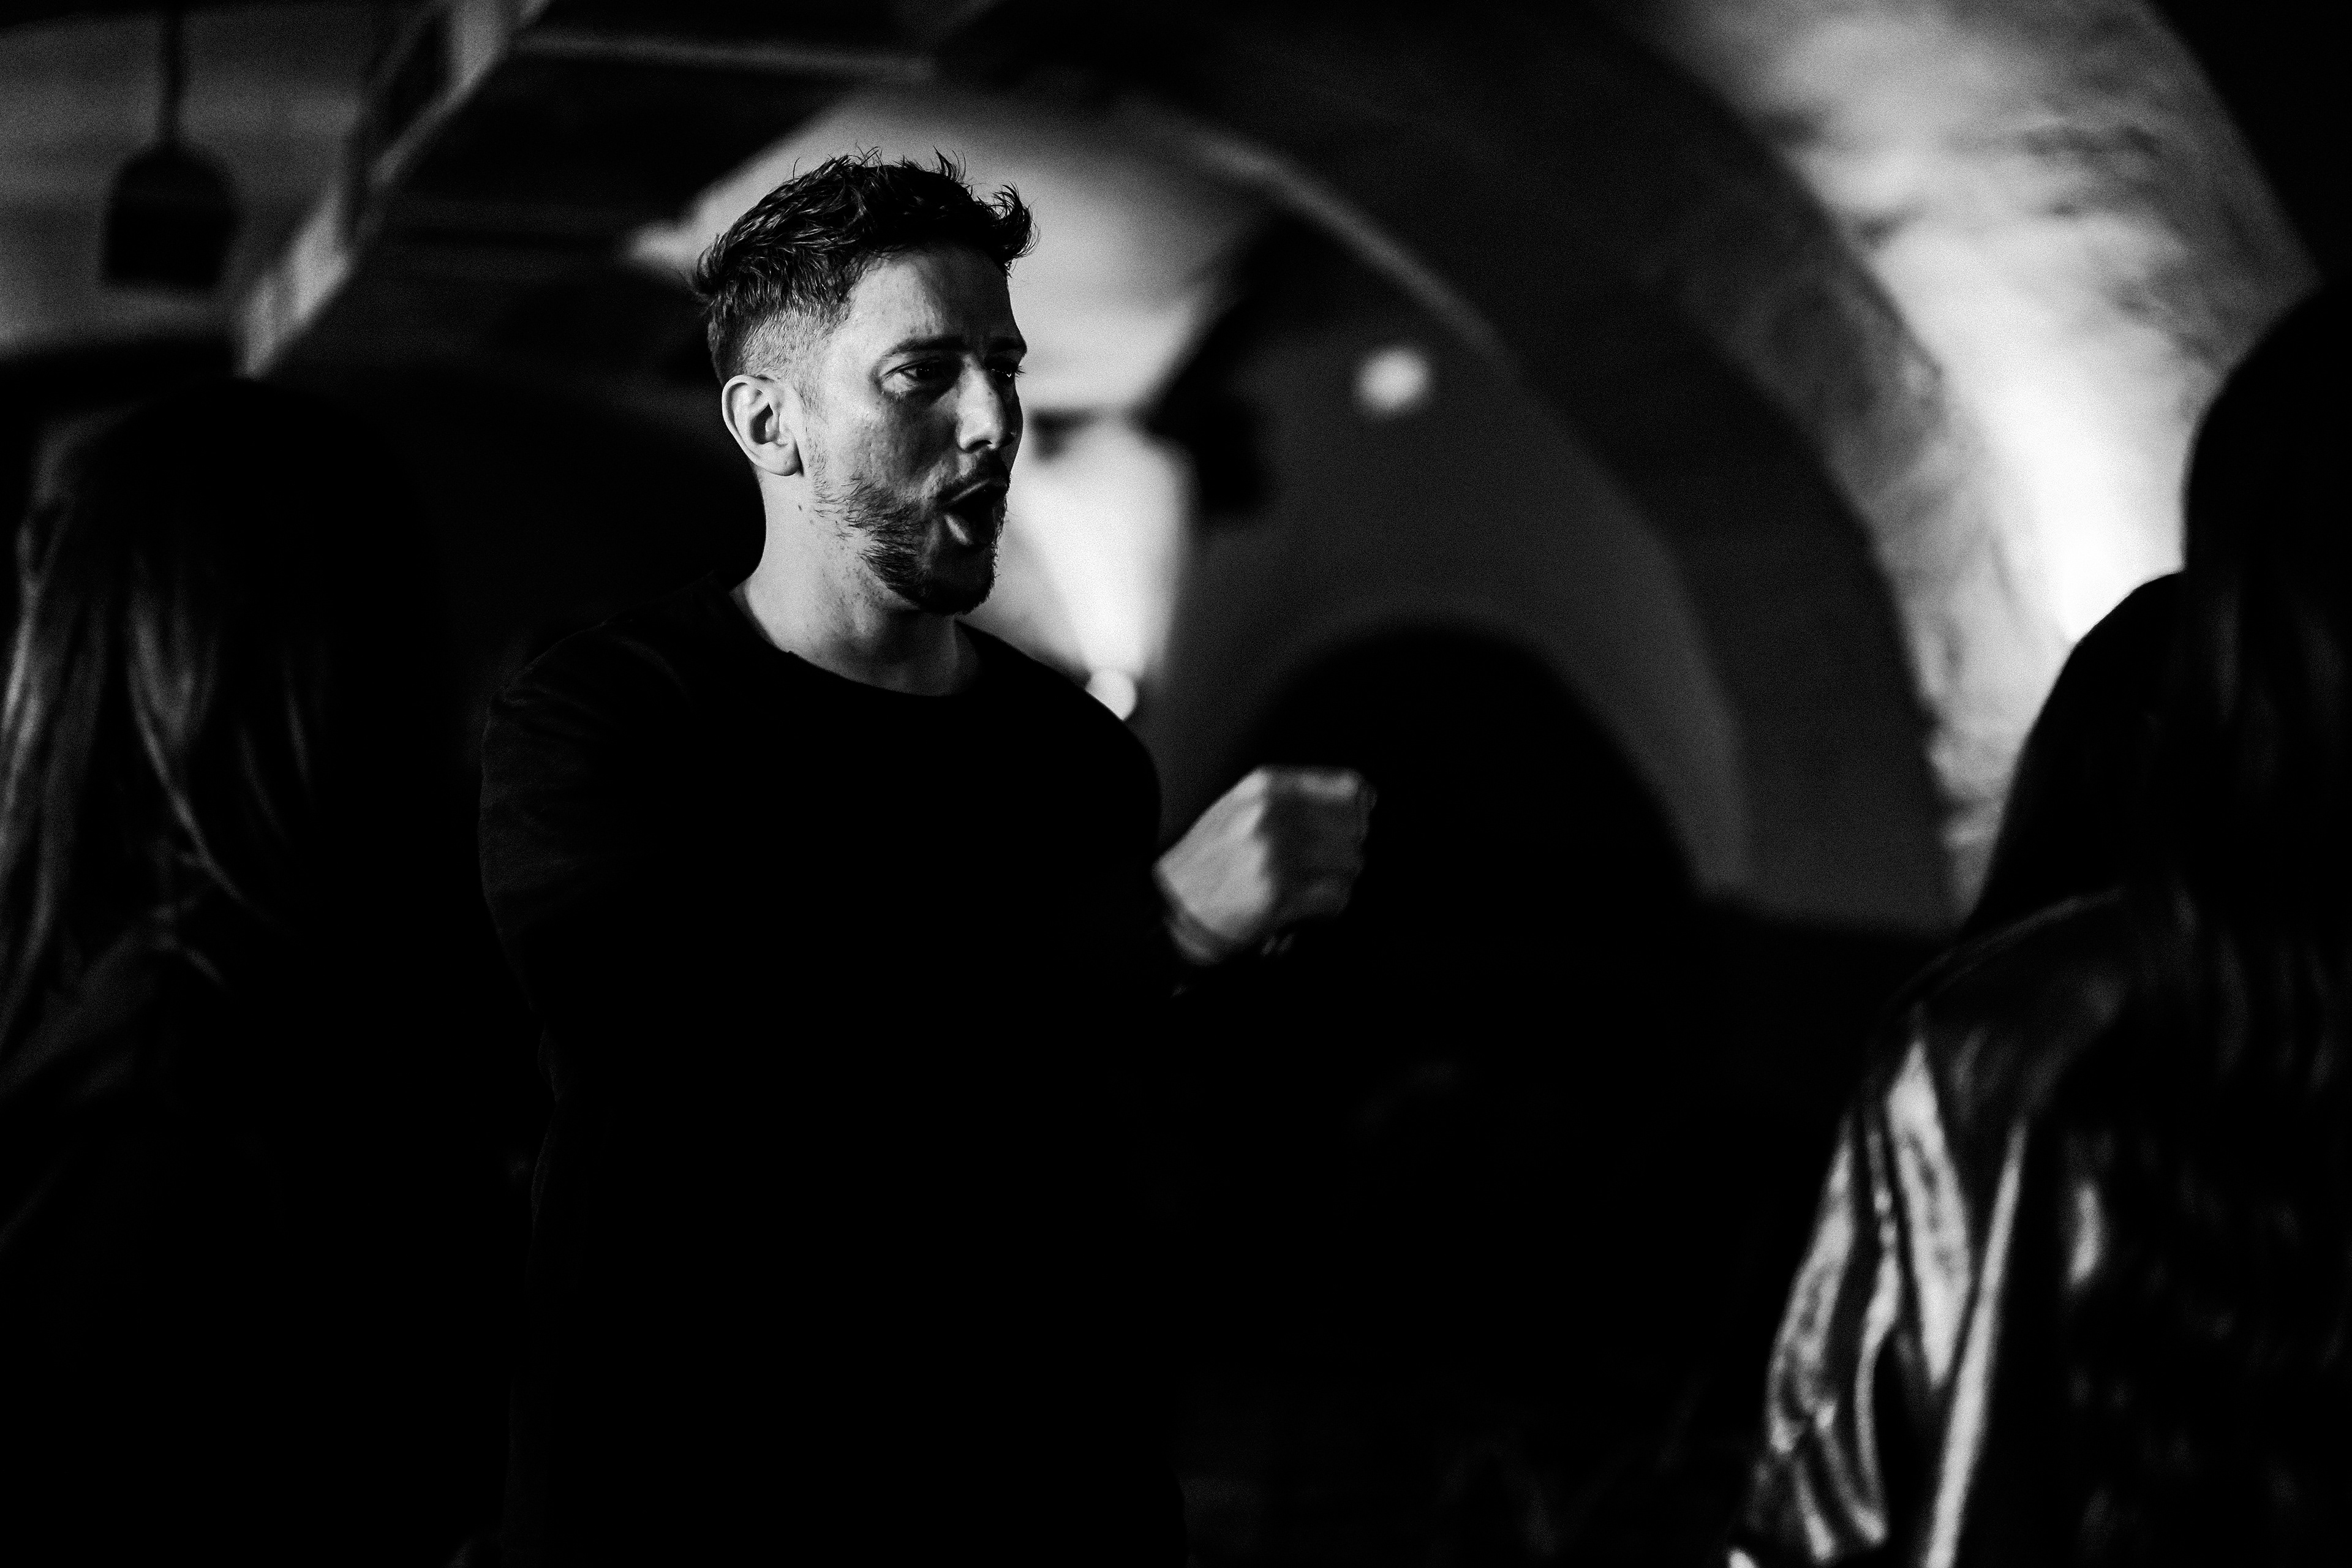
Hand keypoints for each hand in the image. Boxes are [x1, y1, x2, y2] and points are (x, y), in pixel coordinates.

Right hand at [1155, 765, 1373, 965]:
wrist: (1172, 904)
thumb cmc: (1211, 858)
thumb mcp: (1243, 806)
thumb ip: (1295, 797)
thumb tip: (1363, 799)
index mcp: (1267, 785)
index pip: (1350, 788)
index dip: (1356, 813)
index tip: (1344, 829)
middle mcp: (1273, 813)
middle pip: (1355, 829)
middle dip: (1344, 852)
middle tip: (1320, 867)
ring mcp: (1277, 852)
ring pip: (1351, 863)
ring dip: (1336, 881)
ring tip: (1309, 886)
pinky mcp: (1279, 892)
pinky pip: (1337, 897)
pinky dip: (1327, 908)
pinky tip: (1304, 906)